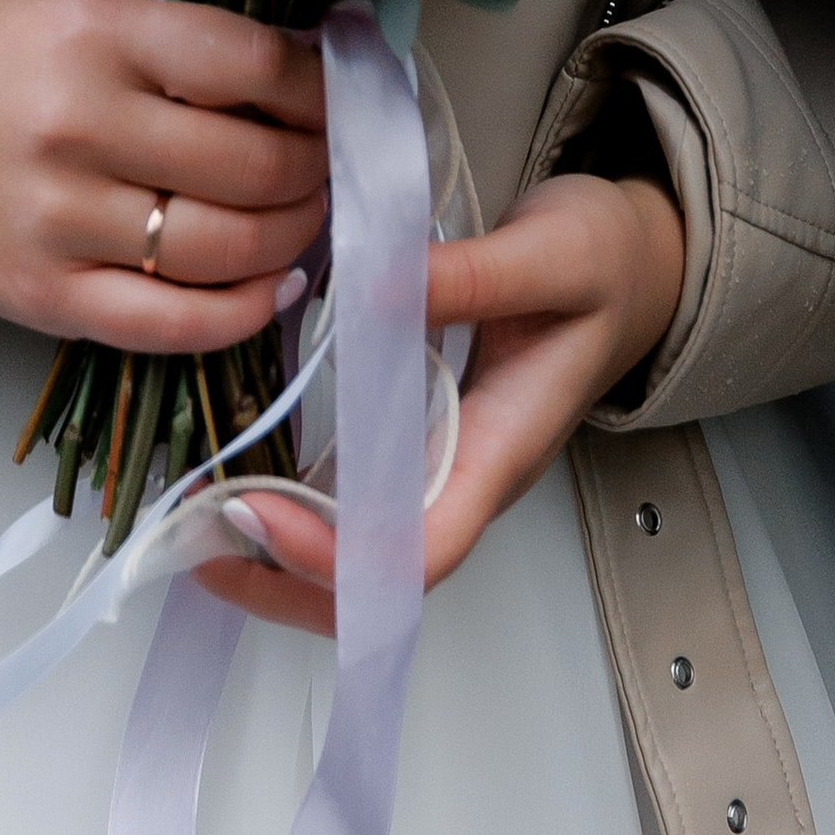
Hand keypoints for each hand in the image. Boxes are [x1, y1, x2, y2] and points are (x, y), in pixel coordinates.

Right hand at [0, 0, 328, 355]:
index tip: (337, 94)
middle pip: (252, 164)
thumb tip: (308, 27)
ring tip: (309, 217)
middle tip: (330, 162)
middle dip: (316, 168)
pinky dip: (241, 314)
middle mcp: (83, 126)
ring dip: (294, 238)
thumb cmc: (1, 55)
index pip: (250, 64)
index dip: (317, 87)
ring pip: (223, 248)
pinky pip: (169, 324)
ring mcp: (62, 220)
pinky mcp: (45, 297)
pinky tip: (276, 289)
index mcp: (100, 34)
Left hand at [190, 169, 686, 636]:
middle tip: (192, 534)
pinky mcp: (425, 438)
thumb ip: (467, 275)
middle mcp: (468, 477)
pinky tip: (237, 467)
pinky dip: (290, 497)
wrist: (642, 264)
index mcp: (503, 451)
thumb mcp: (552, 251)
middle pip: (373, 584)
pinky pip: (352, 497)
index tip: (255, 512)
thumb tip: (372, 288)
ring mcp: (446, 465)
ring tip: (193, 511)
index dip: (333, 557)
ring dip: (272, 551)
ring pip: (355, 553)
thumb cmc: (607, 262)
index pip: (417, 550)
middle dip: (278, 579)